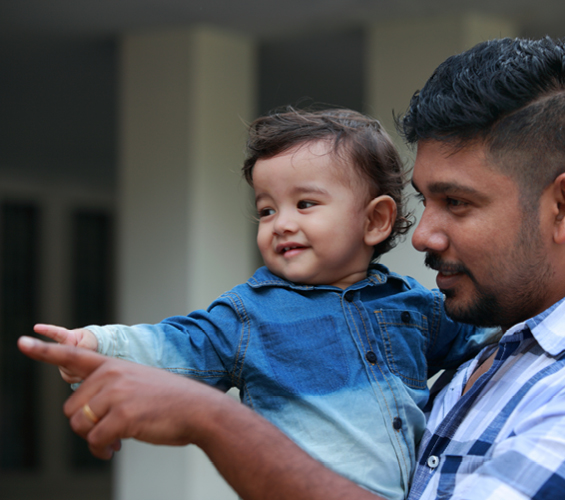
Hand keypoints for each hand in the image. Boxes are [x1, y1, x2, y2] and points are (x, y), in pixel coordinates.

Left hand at [17, 336, 226, 459]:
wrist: (199, 409)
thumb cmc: (169, 401)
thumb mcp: (137, 384)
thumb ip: (109, 390)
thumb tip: (82, 416)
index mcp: (113, 365)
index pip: (72, 355)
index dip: (43, 350)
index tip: (22, 341)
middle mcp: (111, 376)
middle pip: (72, 408)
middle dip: (85, 425)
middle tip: (106, 432)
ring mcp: (116, 394)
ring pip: (80, 425)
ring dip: (93, 439)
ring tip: (112, 441)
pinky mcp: (122, 416)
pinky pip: (95, 440)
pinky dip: (101, 450)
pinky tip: (116, 448)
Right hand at [33, 324, 98, 382]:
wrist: (90, 355)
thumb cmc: (89, 342)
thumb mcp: (90, 339)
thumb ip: (87, 343)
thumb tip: (80, 352)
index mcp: (67, 337)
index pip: (57, 333)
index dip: (47, 330)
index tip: (36, 327)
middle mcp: (61, 350)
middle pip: (51, 352)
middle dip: (40, 350)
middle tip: (23, 343)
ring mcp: (62, 363)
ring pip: (69, 368)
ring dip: (79, 367)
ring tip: (85, 361)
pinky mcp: (67, 374)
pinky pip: (73, 377)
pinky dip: (81, 375)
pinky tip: (83, 372)